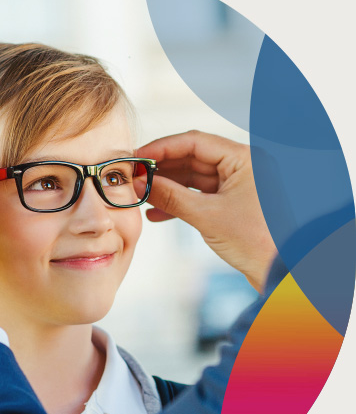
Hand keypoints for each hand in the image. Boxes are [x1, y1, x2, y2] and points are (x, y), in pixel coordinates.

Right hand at [135, 131, 276, 291]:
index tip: (137, 157)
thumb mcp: (206, 216)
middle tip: (134, 176)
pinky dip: (179, 202)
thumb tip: (139, 183)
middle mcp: (242, 166)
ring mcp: (237, 184)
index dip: (162, 148)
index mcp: (244, 158)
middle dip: (162, 169)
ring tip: (141, 195)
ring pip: (193, 177)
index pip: (195, 142)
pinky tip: (156, 213)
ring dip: (167, 187)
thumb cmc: (254, 241)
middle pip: (192, 157)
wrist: (280, 272)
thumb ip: (170, 196)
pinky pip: (200, 195)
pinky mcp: (232, 203)